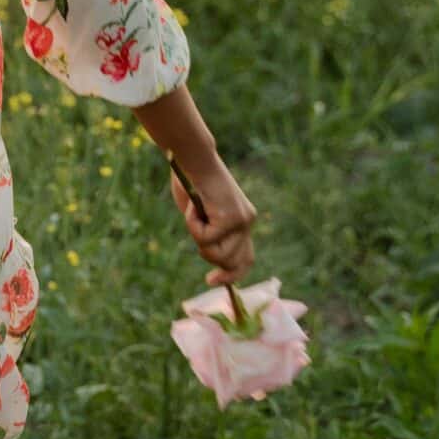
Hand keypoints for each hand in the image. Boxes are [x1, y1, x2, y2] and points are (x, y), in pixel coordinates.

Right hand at [168, 158, 257, 285]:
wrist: (194, 157)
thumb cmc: (191, 180)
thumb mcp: (203, 214)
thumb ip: (211, 234)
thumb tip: (213, 261)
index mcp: (243, 220)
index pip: (245, 259)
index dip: (231, 275)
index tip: (210, 281)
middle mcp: (247, 222)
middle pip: (230, 262)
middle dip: (208, 255)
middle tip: (197, 227)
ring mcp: (241, 221)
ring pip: (216, 253)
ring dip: (197, 236)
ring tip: (195, 212)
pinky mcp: (231, 218)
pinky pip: (205, 238)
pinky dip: (192, 224)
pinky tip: (194, 205)